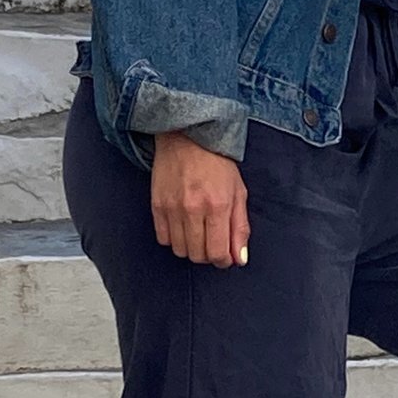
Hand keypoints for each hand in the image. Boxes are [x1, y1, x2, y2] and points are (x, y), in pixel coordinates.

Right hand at [151, 133, 249, 265]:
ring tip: (198, 234)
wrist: (187, 138)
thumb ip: (240, 227)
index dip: (223, 260)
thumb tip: (239, 258)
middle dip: (208, 255)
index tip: (225, 256)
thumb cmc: (217, 163)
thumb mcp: (238, 192)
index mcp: (218, 205)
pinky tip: (182, 226)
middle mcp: (194, 209)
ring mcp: (172, 208)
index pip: (218, 253)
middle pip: (197, 255)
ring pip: (180, 250)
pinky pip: (163, 239)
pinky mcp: (156, 205)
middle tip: (212, 242)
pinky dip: (174, 239)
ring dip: (191, 248)